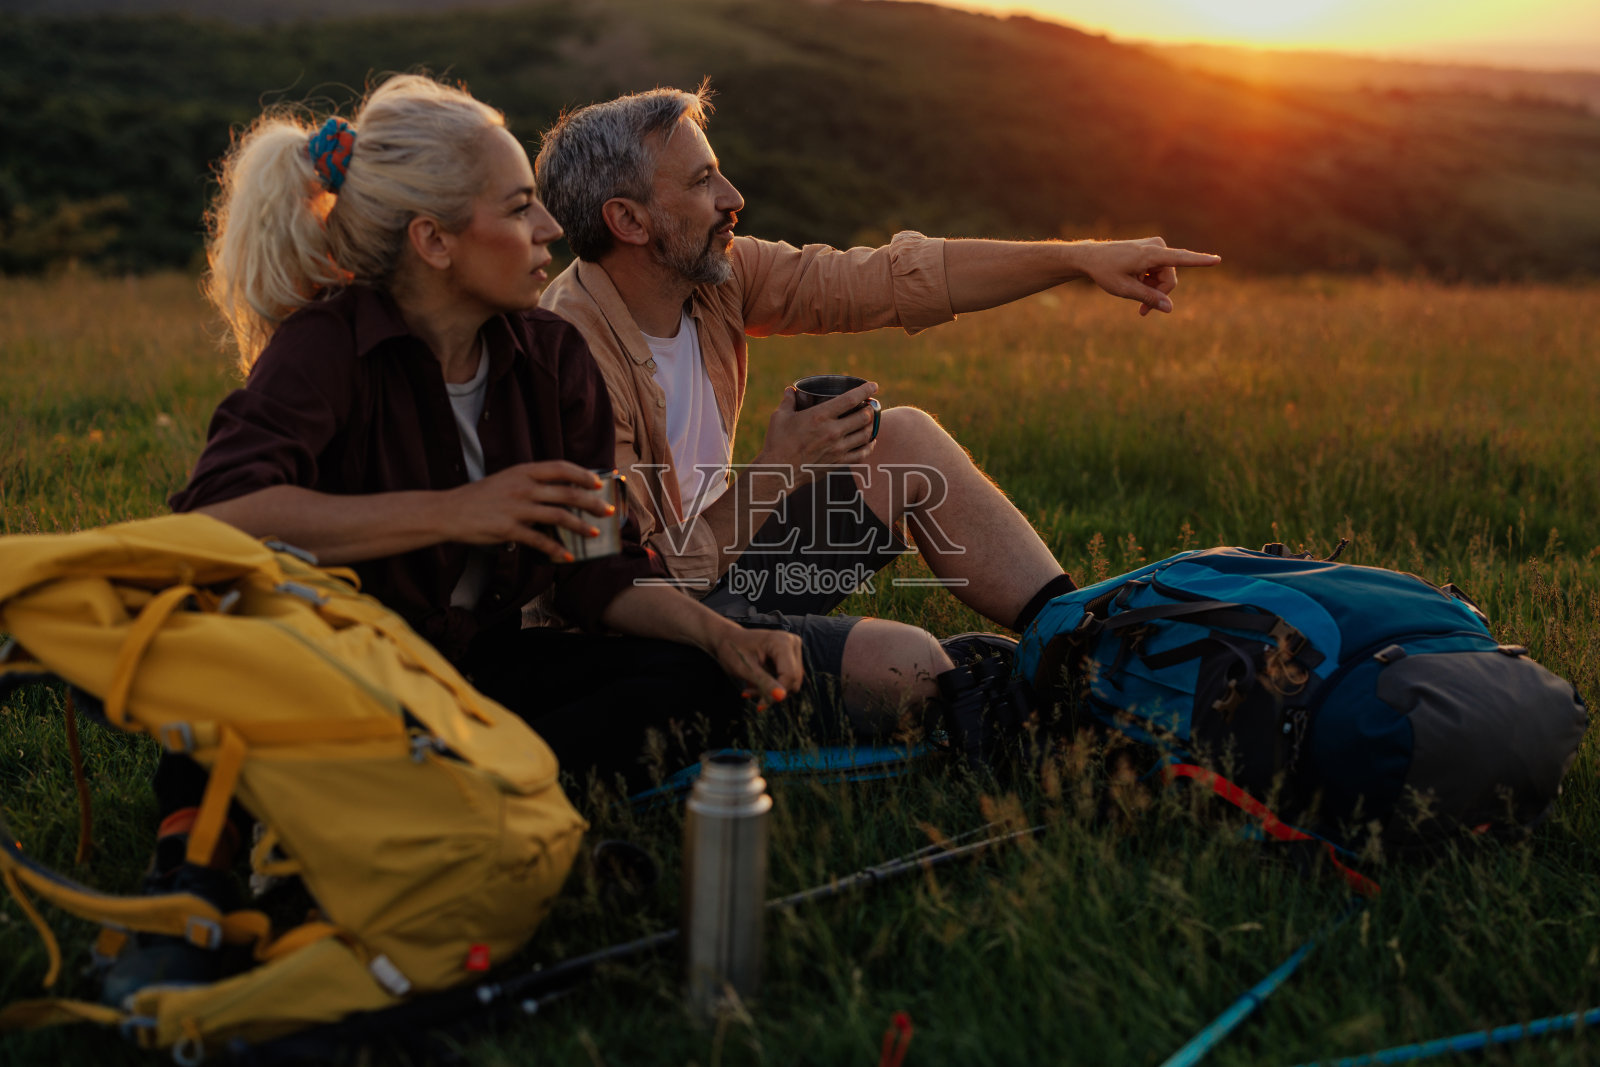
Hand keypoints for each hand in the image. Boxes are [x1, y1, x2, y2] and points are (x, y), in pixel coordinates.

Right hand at [444, 460, 612, 561]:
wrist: (448, 511)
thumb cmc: (478, 497)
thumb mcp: (505, 480)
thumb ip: (529, 482)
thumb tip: (557, 491)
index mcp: (523, 471)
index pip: (560, 468)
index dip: (582, 474)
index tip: (598, 482)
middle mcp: (522, 487)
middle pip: (567, 493)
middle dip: (592, 503)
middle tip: (608, 511)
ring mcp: (516, 508)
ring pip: (559, 516)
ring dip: (581, 526)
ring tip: (594, 533)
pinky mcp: (509, 530)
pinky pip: (539, 541)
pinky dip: (556, 550)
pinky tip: (567, 557)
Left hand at [705, 622, 803, 709]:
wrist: (728, 639)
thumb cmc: (733, 650)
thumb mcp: (745, 668)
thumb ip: (764, 682)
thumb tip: (781, 697)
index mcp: (782, 641)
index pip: (790, 675)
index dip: (776, 692)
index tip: (760, 705)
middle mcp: (793, 644)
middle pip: (793, 680)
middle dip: (772, 692)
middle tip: (749, 693)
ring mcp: (794, 650)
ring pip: (792, 682)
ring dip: (771, 690)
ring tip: (750, 688)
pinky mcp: (792, 658)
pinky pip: (788, 680)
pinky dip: (772, 686)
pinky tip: (755, 683)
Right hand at [755, 381, 879, 475]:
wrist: (778, 471)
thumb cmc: (777, 442)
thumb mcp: (780, 417)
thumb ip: (788, 401)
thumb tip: (790, 391)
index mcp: (820, 416)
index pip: (851, 399)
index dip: (865, 390)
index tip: (873, 385)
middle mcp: (833, 431)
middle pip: (864, 416)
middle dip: (870, 409)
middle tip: (870, 405)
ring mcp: (838, 449)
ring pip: (866, 434)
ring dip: (871, 425)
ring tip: (870, 421)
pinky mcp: (838, 463)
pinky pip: (862, 454)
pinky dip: (869, 446)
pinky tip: (870, 441)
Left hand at [1078, 237, 1220, 315]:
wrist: (1092, 258)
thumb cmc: (1106, 272)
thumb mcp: (1125, 290)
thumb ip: (1149, 298)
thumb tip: (1170, 309)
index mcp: (1150, 254)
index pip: (1180, 258)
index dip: (1200, 261)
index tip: (1217, 260)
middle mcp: (1157, 246)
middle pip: (1170, 279)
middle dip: (1159, 294)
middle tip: (1141, 311)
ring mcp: (1156, 246)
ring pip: (1166, 277)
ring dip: (1153, 289)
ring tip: (1135, 291)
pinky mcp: (1154, 249)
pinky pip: (1160, 271)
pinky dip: (1150, 281)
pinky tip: (1136, 281)